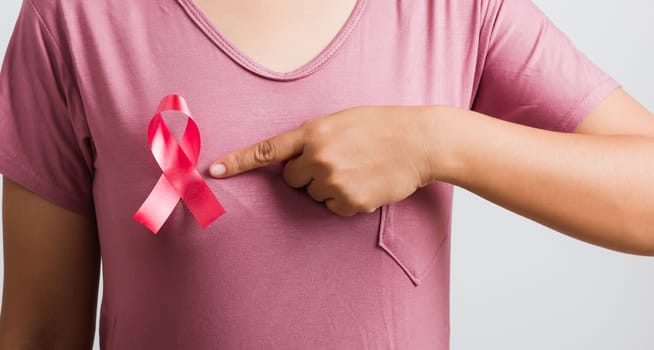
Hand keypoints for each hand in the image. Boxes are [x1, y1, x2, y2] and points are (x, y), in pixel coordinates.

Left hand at [209, 106, 439, 215]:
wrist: (419, 142)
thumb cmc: (381, 126)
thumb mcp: (341, 120)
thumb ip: (313, 137)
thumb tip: (293, 161)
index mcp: (313, 132)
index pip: (267, 150)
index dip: (238, 162)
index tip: (214, 172)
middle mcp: (318, 157)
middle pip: (291, 180)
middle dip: (307, 174)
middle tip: (337, 161)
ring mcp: (333, 181)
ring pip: (313, 195)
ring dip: (328, 186)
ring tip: (357, 169)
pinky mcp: (349, 202)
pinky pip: (334, 207)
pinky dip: (346, 200)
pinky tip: (365, 183)